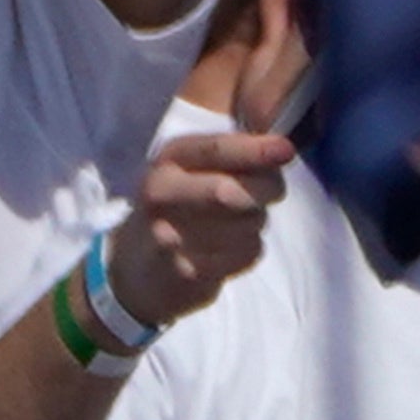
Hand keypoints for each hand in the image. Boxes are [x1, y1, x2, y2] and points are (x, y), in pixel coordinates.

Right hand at [105, 116, 291, 336]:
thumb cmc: (177, 209)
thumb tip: (282, 151)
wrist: (132, 272)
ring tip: (235, 225)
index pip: (216, 148)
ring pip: (248, 224)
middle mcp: (161, 192)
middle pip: (232, 190)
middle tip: (273, 193)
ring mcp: (168, 234)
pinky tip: (225, 252)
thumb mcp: (191, 172)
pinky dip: (248, 251)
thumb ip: (233, 158)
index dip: (255, 150)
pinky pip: (246, 254)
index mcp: (168, 159)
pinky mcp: (185, 271)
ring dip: (256, 223)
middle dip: (266, 190)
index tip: (286, 150)